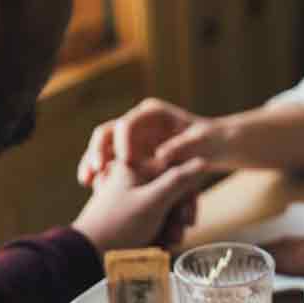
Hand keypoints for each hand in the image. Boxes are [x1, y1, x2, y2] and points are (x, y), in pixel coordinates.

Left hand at [72, 159, 206, 253]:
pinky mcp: (129, 216)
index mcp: (135, 166)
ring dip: (171, 228)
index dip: (187, 196)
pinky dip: (160, 233)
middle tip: (177, 234)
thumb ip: (179, 180)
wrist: (88, 254)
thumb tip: (202, 161)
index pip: (176, 172)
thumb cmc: (118, 225)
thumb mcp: (154, 200)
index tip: (187, 217)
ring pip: (165, 208)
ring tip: (165, 244)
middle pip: (172, 192)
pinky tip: (158, 246)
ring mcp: (131, 198)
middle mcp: (133, 179)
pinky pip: (154, 220)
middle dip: (178, 217)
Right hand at [77, 98, 232, 185]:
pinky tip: (94, 188)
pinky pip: (111, 163)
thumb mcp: (202, 143)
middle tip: (94, 171)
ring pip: (105, 148)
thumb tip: (162, 155)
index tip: (124, 161)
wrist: (216, 147)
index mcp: (153, 113)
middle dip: (98, 151)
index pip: (128, 123)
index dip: (122, 142)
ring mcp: (133, 138)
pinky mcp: (133, 154)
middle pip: (108, 133)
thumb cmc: (212, 141)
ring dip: (93, 163)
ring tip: (87, 182)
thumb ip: (183, 147)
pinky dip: (102, 174)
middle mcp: (138, 123)